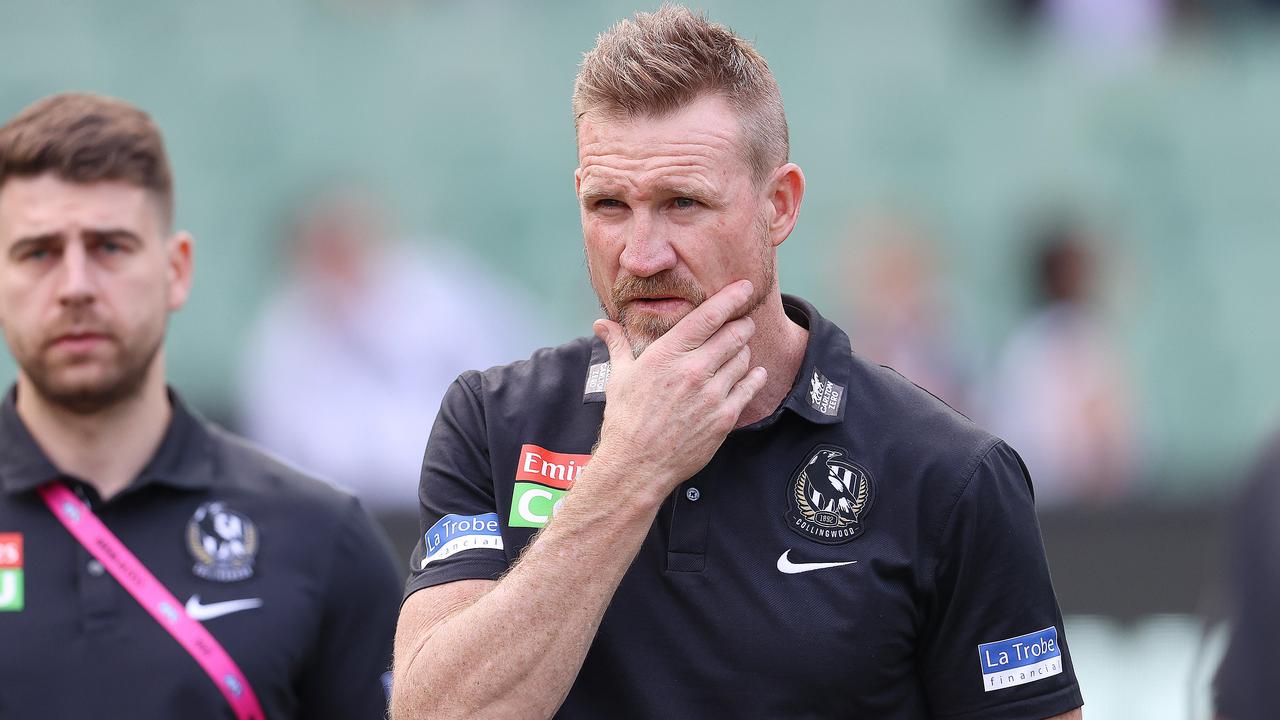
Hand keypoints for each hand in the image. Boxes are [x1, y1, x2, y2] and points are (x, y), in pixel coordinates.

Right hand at [589, 279, 767, 505]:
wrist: (636, 465)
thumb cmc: (625, 419)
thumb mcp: (619, 376)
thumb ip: (618, 344)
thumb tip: (601, 323)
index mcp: (667, 354)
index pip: (708, 316)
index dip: (731, 297)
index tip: (744, 287)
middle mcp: (693, 370)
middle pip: (735, 333)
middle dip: (742, 324)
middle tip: (741, 323)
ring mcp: (712, 394)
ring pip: (744, 358)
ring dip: (744, 351)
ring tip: (736, 352)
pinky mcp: (725, 417)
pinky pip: (750, 386)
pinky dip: (754, 376)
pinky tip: (751, 374)